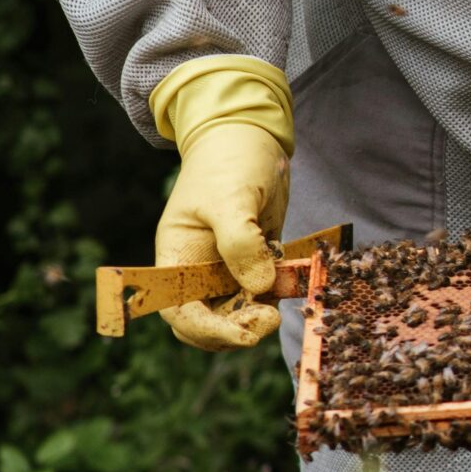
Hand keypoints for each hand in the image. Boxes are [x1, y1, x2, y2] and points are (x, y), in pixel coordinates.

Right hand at [147, 55, 296, 350]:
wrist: (250, 137)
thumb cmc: (229, 162)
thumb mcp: (231, 198)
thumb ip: (240, 242)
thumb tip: (258, 288)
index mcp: (177, 257)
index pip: (180, 312)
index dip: (207, 330)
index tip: (242, 334)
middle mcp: (198, 270)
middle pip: (208, 322)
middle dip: (235, 330)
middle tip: (268, 318)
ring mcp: (227, 268)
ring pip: (238, 312)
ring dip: (258, 315)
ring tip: (282, 296)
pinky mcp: (256, 261)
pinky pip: (264, 292)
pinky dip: (277, 295)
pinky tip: (294, 278)